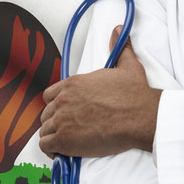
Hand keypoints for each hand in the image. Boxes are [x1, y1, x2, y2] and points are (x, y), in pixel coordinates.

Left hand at [39, 26, 161, 157]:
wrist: (140, 116)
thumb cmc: (134, 95)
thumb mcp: (127, 65)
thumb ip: (120, 48)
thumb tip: (119, 30)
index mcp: (73, 84)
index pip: (49, 95)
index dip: (56, 105)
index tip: (65, 112)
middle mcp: (63, 100)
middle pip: (46, 113)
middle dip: (55, 122)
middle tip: (68, 130)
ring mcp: (62, 120)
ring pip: (44, 130)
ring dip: (53, 137)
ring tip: (65, 143)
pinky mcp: (64, 139)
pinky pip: (46, 145)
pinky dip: (51, 150)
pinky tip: (61, 153)